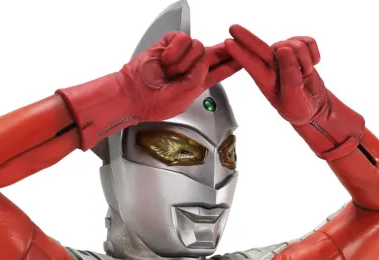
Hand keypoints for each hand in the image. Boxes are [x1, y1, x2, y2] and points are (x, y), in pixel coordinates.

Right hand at [120, 31, 240, 122]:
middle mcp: (191, 68)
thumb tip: (203, 59)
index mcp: (197, 83)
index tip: (244, 58)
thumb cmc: (154, 102)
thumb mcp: (183, 97)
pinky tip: (165, 61)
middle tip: (233, 44)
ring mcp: (181, 56)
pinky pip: (182, 39)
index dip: (233, 65)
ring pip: (198, 46)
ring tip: (170, 72)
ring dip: (184, 62)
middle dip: (225, 50)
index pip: (220, 71)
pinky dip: (174, 51)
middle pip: (215, 53)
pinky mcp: (170, 44)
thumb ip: (198, 79)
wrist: (133, 93)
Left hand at [224, 25, 325, 124]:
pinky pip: (308, 41)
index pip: (251, 64)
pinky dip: (313, 53)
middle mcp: (272, 65)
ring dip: (304, 60)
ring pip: (293, 45)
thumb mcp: (294, 99)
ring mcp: (284, 55)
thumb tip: (284, 49)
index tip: (228, 43)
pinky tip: (311, 65)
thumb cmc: (299, 107)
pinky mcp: (299, 47)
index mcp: (266, 80)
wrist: (314, 104)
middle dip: (246, 38)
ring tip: (304, 75)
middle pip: (260, 47)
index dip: (239, 53)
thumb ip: (289, 77)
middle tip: (233, 28)